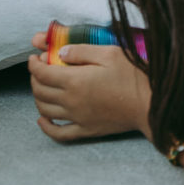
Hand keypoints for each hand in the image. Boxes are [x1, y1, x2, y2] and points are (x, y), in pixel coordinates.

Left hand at [28, 33, 151, 142]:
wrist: (149, 104)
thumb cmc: (134, 76)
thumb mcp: (110, 53)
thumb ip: (82, 51)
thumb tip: (60, 52)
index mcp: (75, 80)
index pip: (42, 72)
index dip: (34, 63)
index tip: (35, 57)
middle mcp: (71, 100)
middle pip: (39, 90)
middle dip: (34, 78)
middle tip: (40, 69)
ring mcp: (77, 118)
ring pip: (44, 110)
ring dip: (37, 97)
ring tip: (42, 88)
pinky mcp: (85, 130)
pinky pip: (58, 133)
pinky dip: (46, 127)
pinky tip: (42, 120)